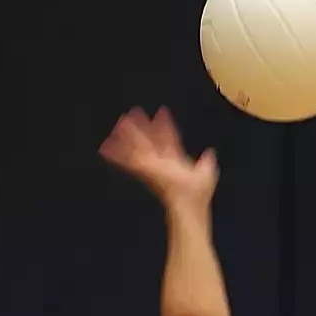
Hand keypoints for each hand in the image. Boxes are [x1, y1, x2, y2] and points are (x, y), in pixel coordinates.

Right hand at [99, 107, 217, 210]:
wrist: (187, 204)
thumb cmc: (197, 193)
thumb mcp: (207, 172)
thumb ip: (207, 161)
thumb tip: (210, 152)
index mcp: (176, 160)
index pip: (170, 138)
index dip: (166, 125)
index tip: (161, 112)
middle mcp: (162, 161)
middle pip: (150, 139)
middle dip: (143, 126)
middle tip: (134, 112)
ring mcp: (151, 165)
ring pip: (138, 145)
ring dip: (130, 133)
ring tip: (120, 120)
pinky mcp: (143, 169)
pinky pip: (127, 159)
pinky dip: (116, 154)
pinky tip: (105, 147)